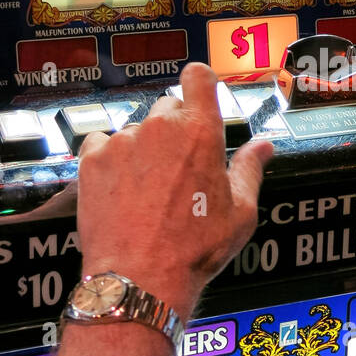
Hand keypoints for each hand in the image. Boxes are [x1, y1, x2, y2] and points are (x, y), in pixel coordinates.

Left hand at [76, 64, 273, 319]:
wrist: (140, 278)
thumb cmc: (193, 250)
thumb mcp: (240, 212)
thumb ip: (250, 169)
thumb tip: (263, 147)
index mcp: (201, 132)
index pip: (198, 77)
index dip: (199, 83)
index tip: (199, 94)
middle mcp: (159, 128)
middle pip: (167, 107)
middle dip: (174, 130)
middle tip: (178, 168)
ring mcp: (122, 142)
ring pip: (135, 130)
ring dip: (142, 149)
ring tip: (148, 190)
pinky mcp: (92, 160)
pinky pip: (102, 144)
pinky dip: (111, 160)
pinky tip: (122, 189)